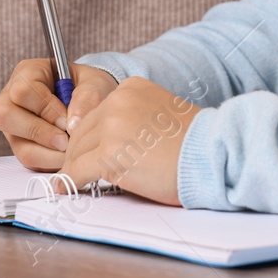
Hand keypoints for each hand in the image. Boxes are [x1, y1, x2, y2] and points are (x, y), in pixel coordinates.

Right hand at [0, 60, 117, 170]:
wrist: (90, 101)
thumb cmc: (88, 87)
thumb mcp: (94, 82)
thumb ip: (87, 97)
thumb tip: (73, 124)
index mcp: (27, 73)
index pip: (23, 91)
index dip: (46, 109)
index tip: (68, 119)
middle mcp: (12, 98)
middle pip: (4, 116)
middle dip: (40, 132)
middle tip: (66, 139)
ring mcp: (14, 125)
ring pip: (17, 144)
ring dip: (49, 153)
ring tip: (71, 148)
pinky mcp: (22, 145)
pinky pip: (29, 160)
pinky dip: (51, 162)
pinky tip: (67, 154)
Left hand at [61, 77, 200, 205]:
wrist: (213, 154)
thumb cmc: (196, 143)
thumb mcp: (163, 114)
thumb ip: (136, 119)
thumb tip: (118, 141)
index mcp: (131, 89)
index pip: (98, 113)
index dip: (89, 135)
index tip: (84, 149)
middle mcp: (118, 102)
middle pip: (83, 130)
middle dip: (76, 151)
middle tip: (72, 168)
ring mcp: (112, 127)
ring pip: (78, 150)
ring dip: (72, 167)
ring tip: (68, 180)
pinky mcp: (109, 155)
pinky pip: (78, 169)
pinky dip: (69, 181)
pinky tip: (64, 188)